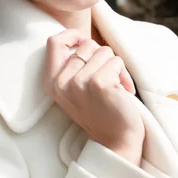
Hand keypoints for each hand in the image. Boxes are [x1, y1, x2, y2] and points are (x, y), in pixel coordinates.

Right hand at [45, 29, 144, 164]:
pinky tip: (123, 93)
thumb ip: (73, 66)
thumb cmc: (101, 111)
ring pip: (104, 51)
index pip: (54, 42)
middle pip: (86, 44)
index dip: (72, 35)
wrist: (115, 142)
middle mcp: (61, 82)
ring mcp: (78, 82)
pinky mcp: (98, 83)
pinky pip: (117, 61)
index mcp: (52, 82)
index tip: (85, 42)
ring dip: (116, 67)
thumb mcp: (76, 89)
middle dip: (103, 57)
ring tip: (115, 88)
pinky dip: (125, 76)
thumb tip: (82, 38)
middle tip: (108, 78)